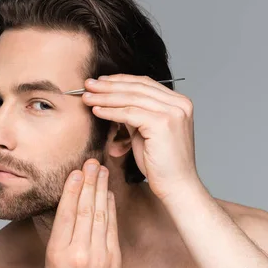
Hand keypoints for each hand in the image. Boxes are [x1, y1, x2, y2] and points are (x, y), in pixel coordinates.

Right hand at [44, 158, 121, 267]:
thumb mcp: (51, 262)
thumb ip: (60, 235)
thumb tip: (67, 205)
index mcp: (58, 253)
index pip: (66, 214)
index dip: (72, 190)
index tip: (76, 171)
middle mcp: (79, 254)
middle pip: (85, 210)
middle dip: (90, 183)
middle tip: (92, 162)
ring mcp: (99, 258)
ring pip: (100, 216)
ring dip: (102, 191)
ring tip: (102, 171)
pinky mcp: (115, 262)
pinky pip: (112, 229)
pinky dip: (111, 210)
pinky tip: (109, 195)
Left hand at [82, 74, 201, 201]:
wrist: (176, 186)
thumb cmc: (161, 164)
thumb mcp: (146, 132)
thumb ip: (136, 114)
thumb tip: (114, 100)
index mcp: (179, 102)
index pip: (145, 83)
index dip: (120, 80)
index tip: (99, 82)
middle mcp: (180, 104)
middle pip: (137, 87)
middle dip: (109, 85)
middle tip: (87, 85)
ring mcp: (173, 112)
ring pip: (131, 98)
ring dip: (105, 97)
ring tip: (87, 97)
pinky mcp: (163, 123)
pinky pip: (130, 113)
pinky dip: (110, 111)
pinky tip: (96, 111)